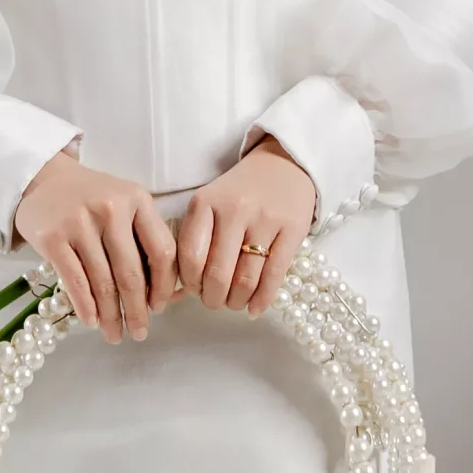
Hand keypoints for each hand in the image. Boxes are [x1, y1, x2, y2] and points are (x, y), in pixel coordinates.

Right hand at [14, 151, 179, 343]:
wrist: (44, 179)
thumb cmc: (92, 198)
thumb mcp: (125, 204)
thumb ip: (144, 237)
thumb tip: (162, 293)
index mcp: (137, 199)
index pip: (162, 251)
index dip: (164, 286)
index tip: (160, 307)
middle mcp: (111, 208)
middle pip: (131, 273)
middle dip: (137, 310)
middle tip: (139, 333)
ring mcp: (79, 222)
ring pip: (102, 282)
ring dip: (111, 315)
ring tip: (114, 334)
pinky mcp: (53, 237)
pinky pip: (74, 281)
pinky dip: (85, 306)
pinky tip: (91, 321)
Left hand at [176, 136, 315, 316]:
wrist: (283, 164)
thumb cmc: (239, 191)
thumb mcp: (209, 203)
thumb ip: (194, 239)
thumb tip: (180, 290)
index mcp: (206, 202)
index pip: (189, 256)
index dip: (189, 282)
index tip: (193, 290)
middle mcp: (235, 210)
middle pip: (217, 274)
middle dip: (212, 299)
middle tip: (213, 301)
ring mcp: (266, 220)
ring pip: (246, 280)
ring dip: (236, 302)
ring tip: (233, 303)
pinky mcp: (293, 230)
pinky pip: (274, 277)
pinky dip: (261, 300)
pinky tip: (254, 308)